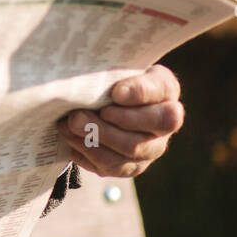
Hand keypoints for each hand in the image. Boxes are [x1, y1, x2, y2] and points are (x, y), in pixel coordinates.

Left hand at [57, 64, 183, 177]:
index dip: (139, 93)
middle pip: (149, 125)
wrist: (101, 103)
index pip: (159, 91)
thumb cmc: (109, 81)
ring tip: (70, 125)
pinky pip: (112, 166)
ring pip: (129, 151)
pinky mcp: (132, 166)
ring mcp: (151, 148)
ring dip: (94, 139)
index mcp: (164, 89)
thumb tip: (98, 87)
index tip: (115, 93)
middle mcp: (166, 123)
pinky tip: (71, 138)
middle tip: (78, 116)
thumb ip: (110, 73)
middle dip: (109, 125)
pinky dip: (87, 152)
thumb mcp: (112, 69)